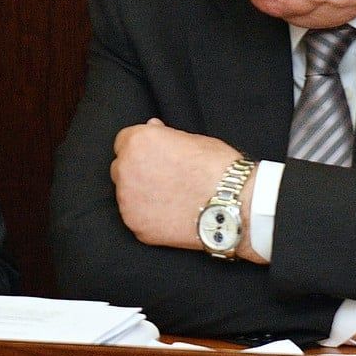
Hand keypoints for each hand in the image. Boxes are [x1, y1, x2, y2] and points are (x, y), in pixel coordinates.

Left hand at [112, 119, 257, 256]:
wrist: (234, 205)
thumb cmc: (218, 168)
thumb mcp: (191, 138)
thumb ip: (164, 136)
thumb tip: (152, 129)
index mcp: (138, 142)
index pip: (124, 142)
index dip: (141, 149)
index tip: (154, 157)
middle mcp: (126, 169)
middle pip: (121, 168)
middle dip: (137, 171)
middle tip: (163, 179)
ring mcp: (128, 200)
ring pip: (126, 194)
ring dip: (140, 194)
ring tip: (169, 198)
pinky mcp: (136, 225)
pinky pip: (135, 217)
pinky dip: (147, 217)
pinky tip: (169, 214)